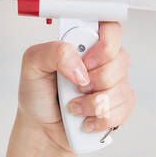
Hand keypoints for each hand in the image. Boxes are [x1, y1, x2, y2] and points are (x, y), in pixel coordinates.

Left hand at [17, 21, 135, 154]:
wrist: (41, 128)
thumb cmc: (37, 95)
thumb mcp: (32, 65)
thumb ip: (54, 52)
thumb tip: (81, 67)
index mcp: (84, 44)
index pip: (111, 29)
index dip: (105, 45)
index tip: (87, 62)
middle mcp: (103, 61)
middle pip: (121, 60)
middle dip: (94, 80)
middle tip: (75, 87)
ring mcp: (115, 83)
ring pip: (120, 89)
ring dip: (93, 104)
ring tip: (74, 106)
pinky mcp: (120, 105)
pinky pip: (123, 110)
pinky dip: (100, 119)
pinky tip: (86, 118)